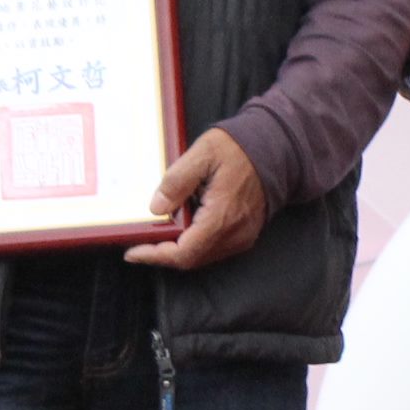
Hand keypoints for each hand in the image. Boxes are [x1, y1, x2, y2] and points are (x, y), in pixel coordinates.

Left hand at [127, 126, 271, 269]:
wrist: (277, 150)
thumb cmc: (239, 149)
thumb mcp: (202, 154)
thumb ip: (176, 181)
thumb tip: (156, 207)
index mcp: (222, 216)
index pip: (184, 252)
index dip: (155, 256)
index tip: (132, 252)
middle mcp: (235, 233)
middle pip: (191, 260)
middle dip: (162, 255)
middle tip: (140, 243)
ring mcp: (243, 236)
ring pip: (202, 257)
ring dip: (178, 250)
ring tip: (158, 235)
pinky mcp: (246, 234)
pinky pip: (215, 249)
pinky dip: (194, 245)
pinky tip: (183, 229)